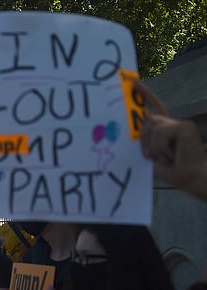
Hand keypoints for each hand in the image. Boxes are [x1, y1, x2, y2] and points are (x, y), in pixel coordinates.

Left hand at [136, 81, 206, 197]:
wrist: (190, 179)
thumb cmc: (170, 170)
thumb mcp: (150, 154)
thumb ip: (142, 141)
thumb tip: (128, 130)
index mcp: (165, 128)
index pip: (154, 107)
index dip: (145, 94)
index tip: (133, 81)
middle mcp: (174, 123)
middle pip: (148, 119)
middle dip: (144, 139)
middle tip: (151, 155)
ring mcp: (181, 123)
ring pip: (152, 126)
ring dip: (153, 146)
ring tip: (165, 158)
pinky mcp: (185, 127)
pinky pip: (161, 133)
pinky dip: (161, 147)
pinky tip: (172, 156)